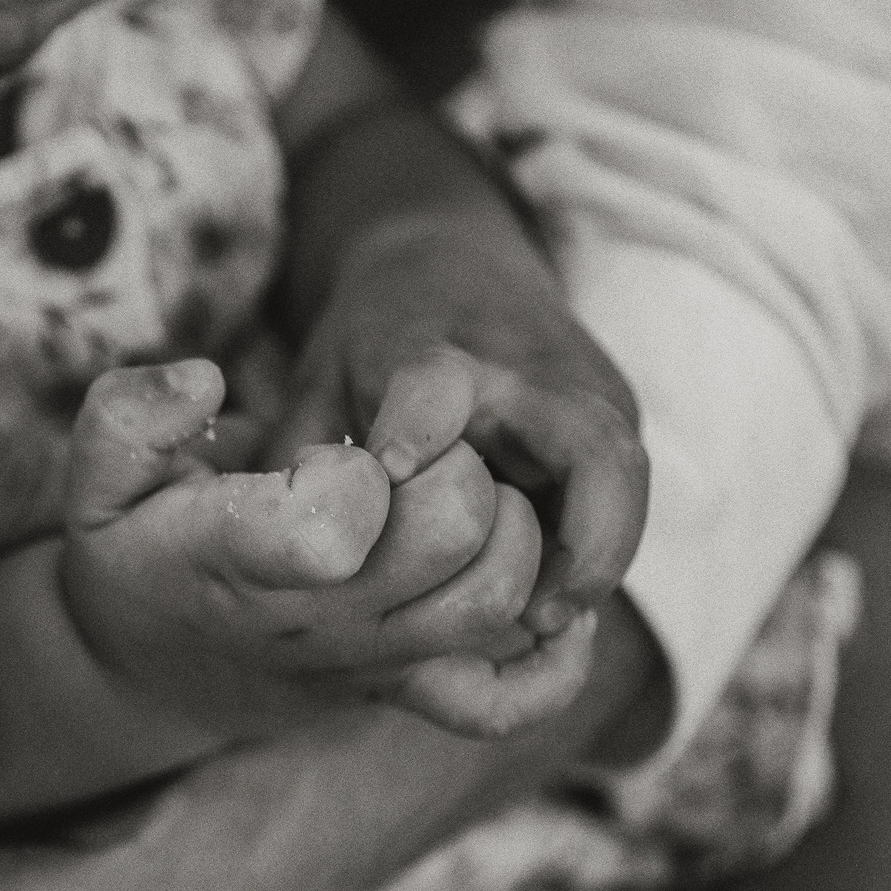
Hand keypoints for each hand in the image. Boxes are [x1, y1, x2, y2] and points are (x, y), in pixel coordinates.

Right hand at [55, 359, 592, 736]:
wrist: (151, 673)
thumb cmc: (136, 555)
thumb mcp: (96, 482)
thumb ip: (127, 416)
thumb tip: (205, 379)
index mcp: (244, 560)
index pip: (345, 514)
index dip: (352, 465)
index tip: (317, 457)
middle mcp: (324, 619)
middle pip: (454, 532)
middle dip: (450, 463)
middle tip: (407, 457)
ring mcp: (376, 659)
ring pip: (496, 597)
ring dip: (503, 528)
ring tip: (453, 498)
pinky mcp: (410, 686)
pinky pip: (506, 696)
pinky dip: (546, 657)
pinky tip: (528, 594)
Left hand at [274, 225, 646, 640]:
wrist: (447, 262)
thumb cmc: (367, 343)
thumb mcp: (314, 385)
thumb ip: (296, 469)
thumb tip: (269, 563)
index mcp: (430, 352)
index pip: (433, 387)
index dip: (418, 433)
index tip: (400, 486)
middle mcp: (523, 369)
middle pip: (586, 444)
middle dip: (577, 539)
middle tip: (536, 617)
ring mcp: (581, 389)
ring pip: (620, 475)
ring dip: (596, 556)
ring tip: (549, 627)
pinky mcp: (610, 414)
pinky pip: (621, 491)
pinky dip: (598, 550)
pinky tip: (556, 607)